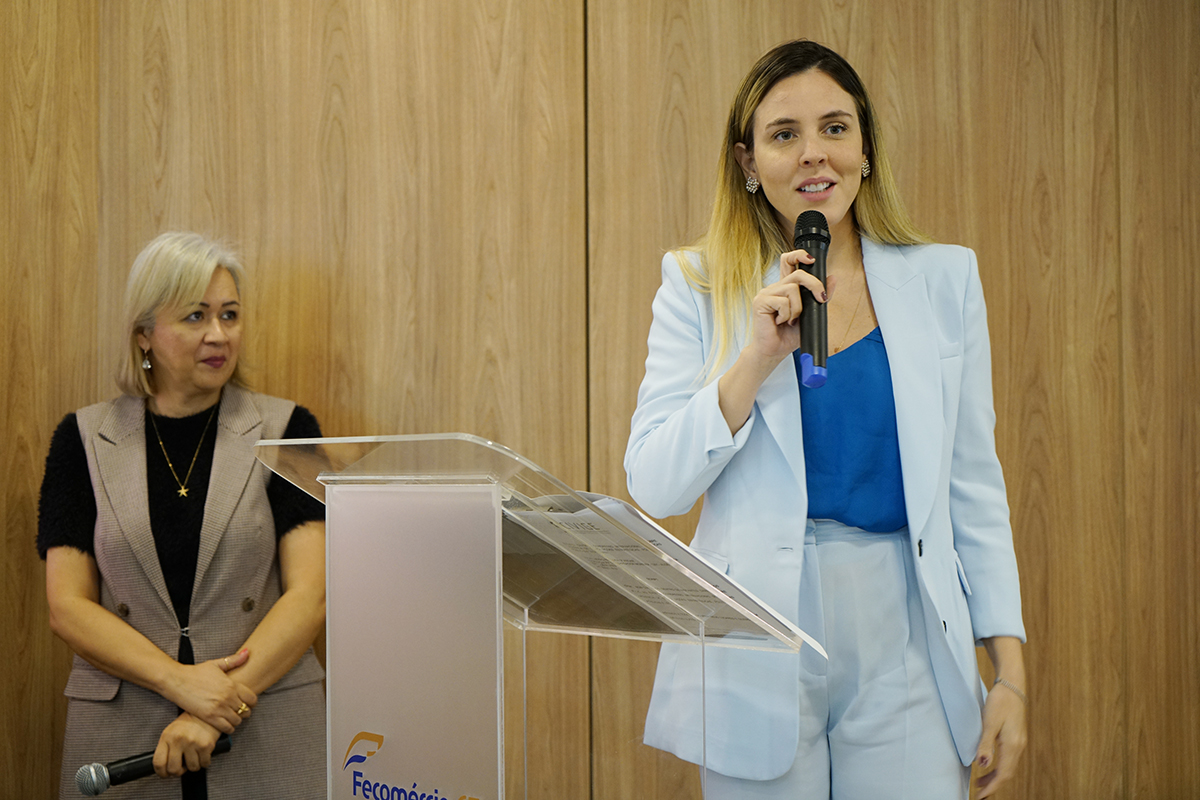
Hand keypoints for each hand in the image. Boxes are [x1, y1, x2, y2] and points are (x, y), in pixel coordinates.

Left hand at [153, 713, 220, 777]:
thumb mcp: (171, 732)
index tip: (165, 774)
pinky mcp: (206, 745)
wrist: (206, 713)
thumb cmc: (188, 724)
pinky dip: (204, 762)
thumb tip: (164, 768)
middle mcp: (178, 740)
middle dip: (178, 772)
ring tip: (194, 757)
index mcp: (167, 737)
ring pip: (191, 768)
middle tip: (181, 768)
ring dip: (193, 766)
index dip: (161, 773)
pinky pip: (204, 764)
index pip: (158, 763)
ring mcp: (192, 743)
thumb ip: (166, 748)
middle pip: (174, 769)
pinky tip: (202, 754)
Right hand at [163, 648, 256, 733]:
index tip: (247, 702)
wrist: (177, 681)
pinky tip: (224, 723)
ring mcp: (219, 708)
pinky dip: (228, 728)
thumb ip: (234, 660)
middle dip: (245, 711)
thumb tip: (248, 652)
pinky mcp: (209, 717)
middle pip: (246, 710)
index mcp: (231, 685)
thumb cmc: (196, 672)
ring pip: (237, 720)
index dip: (252, 702)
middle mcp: (228, 697)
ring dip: (236, 720)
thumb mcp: (216, 664)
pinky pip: (226, 728)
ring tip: (231, 717)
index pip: (252, 698)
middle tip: (239, 711)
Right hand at [747, 248, 829, 361]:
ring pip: (792, 289)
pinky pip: (783, 302)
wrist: (775, 351)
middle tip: (820, 299)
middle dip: (814, 284)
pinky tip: (780, 322)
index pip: (788, 261)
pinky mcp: (760, 302)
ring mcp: (766, 293)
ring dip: (797, 309)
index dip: (799, 255)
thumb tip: (833, 278)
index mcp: (785, 287)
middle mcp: (775, 287)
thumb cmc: (790, 334)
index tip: (812, 260)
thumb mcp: (811, 314)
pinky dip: (787, 315)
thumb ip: (820, 296)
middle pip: (798, 273)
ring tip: (791, 320)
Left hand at [975, 679, 1027, 796]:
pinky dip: (1000, 767)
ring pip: (1009, 767)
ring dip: (996, 777)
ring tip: (981, 783)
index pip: (1003, 774)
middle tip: (979, 794)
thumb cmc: (1000, 702)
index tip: (981, 796)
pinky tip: (990, 766)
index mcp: (1012, 745)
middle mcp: (1018, 747)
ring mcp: (1019, 743)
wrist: (1012, 686)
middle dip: (993, 785)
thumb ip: (985, 744)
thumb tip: (982, 765)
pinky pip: (1009, 760)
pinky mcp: (1016, 738)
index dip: (992, 787)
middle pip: (1007, 774)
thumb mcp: (989, 722)